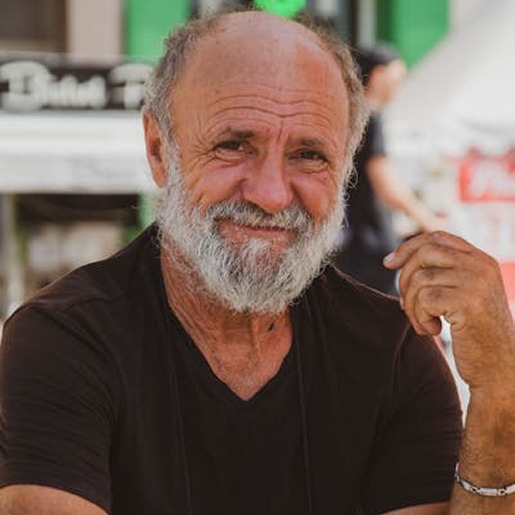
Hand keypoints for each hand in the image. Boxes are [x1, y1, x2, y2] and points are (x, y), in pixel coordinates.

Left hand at [384, 231, 514, 391]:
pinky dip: (420, 317)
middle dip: (405, 280)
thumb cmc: (475, 334)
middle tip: (407, 306)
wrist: (500, 368)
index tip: (389, 263)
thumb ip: (442, 274)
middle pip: (424, 254)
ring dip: (412, 306)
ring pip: (420, 279)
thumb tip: (394, 260)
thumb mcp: (463, 294)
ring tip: (424, 324)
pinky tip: (433, 331)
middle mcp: (481, 265)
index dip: (409, 248)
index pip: (437, 237)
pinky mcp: (467, 300)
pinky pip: (423, 299)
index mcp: (481, 260)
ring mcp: (476, 281)